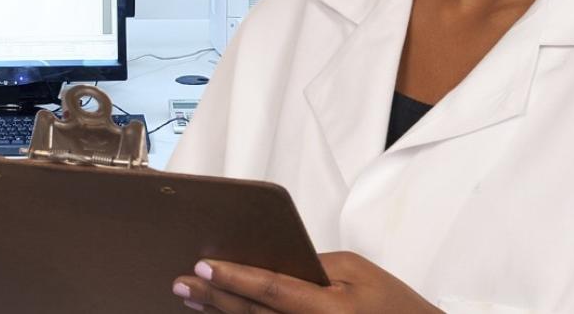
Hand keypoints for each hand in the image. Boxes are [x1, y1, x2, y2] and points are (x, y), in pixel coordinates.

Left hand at [172, 251, 441, 312]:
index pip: (271, 289)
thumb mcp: (356, 271)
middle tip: (182, 281)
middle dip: (214, 296)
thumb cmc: (391, 303)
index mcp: (329, 310)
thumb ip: (313, 266)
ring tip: (192, 297)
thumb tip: (271, 264)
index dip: (234, 277)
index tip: (203, 264)